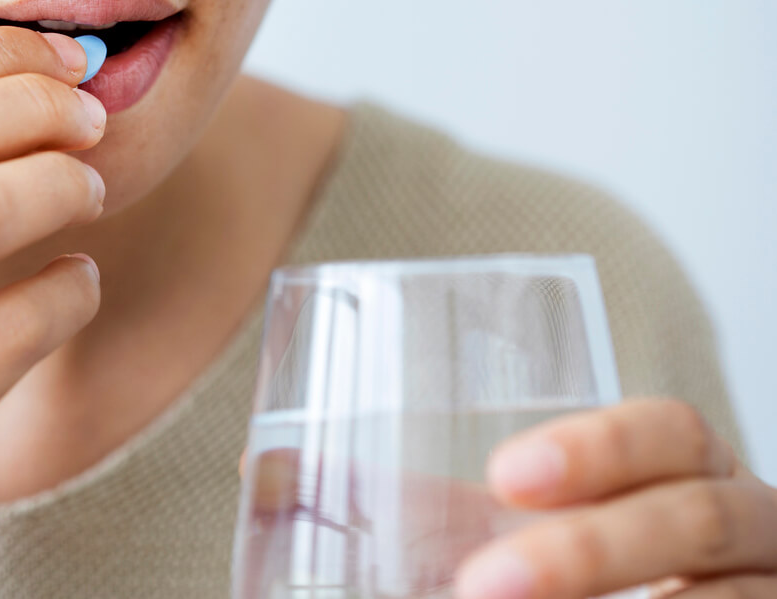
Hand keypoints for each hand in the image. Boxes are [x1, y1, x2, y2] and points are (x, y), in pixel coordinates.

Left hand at [456, 398, 776, 598]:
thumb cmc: (608, 579)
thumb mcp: (541, 538)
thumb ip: (442, 516)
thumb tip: (288, 474)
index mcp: (696, 478)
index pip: (674, 434)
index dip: (601, 447)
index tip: (506, 477)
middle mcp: (756, 536)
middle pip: (697, 519)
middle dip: (589, 552)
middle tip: (483, 586)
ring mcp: (773, 596)